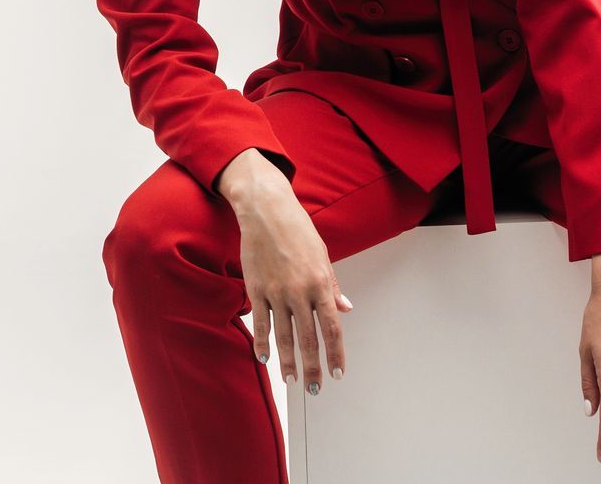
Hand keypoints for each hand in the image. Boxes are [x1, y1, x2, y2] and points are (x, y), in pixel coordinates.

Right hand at [232, 187, 353, 396]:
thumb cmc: (297, 230)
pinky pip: (259, 321)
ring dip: (289, 361)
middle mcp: (299, 291)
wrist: (266, 211)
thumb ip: (331, 285)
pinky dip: (261, 342)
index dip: (336, 354)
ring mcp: (275, 292)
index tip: (338, 374)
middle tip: (315, 389)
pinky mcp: (255, 288)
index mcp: (319, 284)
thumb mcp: (322, 256)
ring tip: (292, 381)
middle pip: (309, 338)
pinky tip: (264, 358)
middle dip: (313, 368)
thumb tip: (344, 308)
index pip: (332, 328)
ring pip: (284, 335)